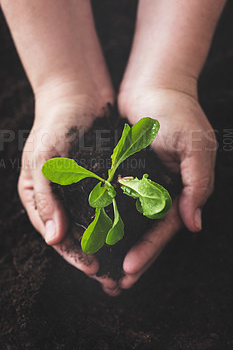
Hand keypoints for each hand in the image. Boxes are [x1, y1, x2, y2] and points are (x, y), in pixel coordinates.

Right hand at [18, 89, 120, 295]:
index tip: (93, 268)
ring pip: (97, 224)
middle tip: (114, 279)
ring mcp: (84, 188)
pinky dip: (121, 219)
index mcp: (41, 197)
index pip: (56, 236)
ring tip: (127, 262)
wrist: (79, 93)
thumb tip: (53, 240)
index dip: (74, 255)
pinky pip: (113, 204)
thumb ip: (45, 200)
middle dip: (95, 258)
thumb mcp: (41, 161)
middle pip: (78, 236)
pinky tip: (134, 233)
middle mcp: (62, 196)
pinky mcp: (104, 178)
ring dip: (110, 244)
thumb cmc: (54, 125)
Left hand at [118, 85, 215, 288]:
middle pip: (148, 231)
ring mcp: (143, 180)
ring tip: (105, 268)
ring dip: (120, 243)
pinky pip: (116, 199)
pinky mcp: (124, 170)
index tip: (130, 269)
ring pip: (131, 220)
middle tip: (116, 283)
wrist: (153, 84)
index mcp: (182, 188)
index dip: (150, 249)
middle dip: (135, 256)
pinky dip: (109, 217)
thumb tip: (194, 225)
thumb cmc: (176, 113)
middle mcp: (163, 188)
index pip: (166, 227)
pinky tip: (96, 232)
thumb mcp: (196, 147)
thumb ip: (198, 185)